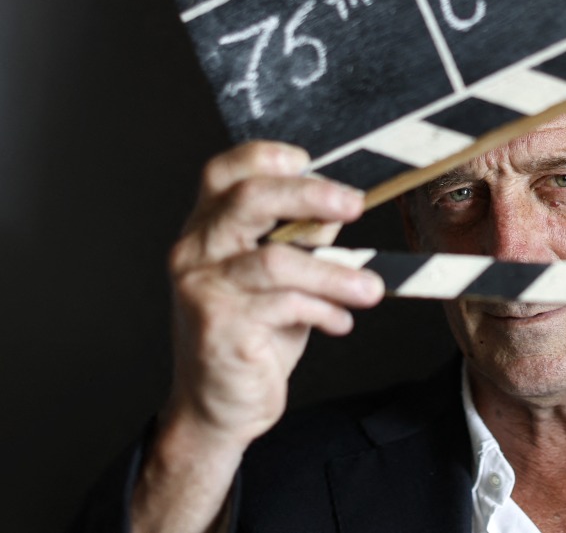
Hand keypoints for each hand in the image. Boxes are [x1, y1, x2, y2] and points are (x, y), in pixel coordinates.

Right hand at [133, 141, 383, 531]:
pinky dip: (323, 310)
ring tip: (370, 289)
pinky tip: (339, 322)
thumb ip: (301, 241)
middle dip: (309, 195)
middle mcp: (195, 251)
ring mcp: (201, 287)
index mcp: (208, 229)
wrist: (219, 407)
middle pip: (248, 199)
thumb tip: (337, 206)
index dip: (265, 157)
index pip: (224, 172)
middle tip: (355, 205)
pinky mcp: (217, 325)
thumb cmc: (253, 336)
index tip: (309, 160)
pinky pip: (283, 305)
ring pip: (276, 261)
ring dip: (334, 274)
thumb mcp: (281, 279)